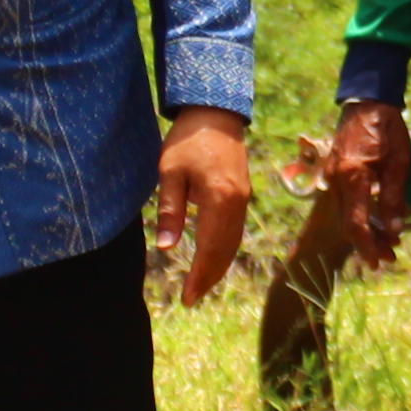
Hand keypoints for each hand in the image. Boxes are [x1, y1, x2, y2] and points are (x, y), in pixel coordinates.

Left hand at [155, 109, 251, 305]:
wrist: (215, 111)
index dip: (198, 276)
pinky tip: (213, 259)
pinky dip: (225, 250)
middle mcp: (237, 203)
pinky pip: (235, 231)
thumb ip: (170, 210)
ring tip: (201, 286)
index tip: (187, 297)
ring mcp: (244, 199)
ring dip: (218, 267)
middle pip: (225, 251)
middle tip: (192, 299)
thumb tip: (166, 247)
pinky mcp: (243, 194)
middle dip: (208, 278)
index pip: (210, 248)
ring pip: (233, 243)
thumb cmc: (188, 139)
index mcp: (219, 199)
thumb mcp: (170, 172)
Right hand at [303, 99, 410, 267]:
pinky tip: (375, 220)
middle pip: (348, 224)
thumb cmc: (387, 129)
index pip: (356, 224)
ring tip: (386, 242)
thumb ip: (394, 199)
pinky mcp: (334, 172)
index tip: (378, 263)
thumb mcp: (398, 164)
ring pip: (345, 214)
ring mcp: (331, 176)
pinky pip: (344, 201)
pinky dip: (358, 215)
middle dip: (368, 243)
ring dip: (364, 231)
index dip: (368, 247)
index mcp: (352, 178)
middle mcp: (336, 181)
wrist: (367, 102)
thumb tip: (394, 231)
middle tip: (389, 257)